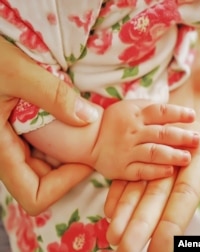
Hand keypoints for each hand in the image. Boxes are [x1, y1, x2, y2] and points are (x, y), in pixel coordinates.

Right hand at [0, 37, 98, 214]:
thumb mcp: (16, 70)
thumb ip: (53, 95)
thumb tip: (89, 118)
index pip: (34, 196)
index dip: (64, 185)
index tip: (85, 162)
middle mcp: (3, 152)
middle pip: (42, 183)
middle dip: (68, 168)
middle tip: (89, 144)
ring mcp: (9, 143)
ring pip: (42, 165)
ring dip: (64, 154)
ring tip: (80, 131)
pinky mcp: (15, 131)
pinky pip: (40, 148)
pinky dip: (58, 141)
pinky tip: (67, 119)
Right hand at [92, 100, 199, 179]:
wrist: (90, 139)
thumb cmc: (114, 121)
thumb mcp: (128, 108)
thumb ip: (148, 108)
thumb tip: (173, 111)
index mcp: (135, 115)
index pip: (159, 112)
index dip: (177, 113)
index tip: (193, 116)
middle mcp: (132, 133)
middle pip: (160, 134)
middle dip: (181, 137)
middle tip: (197, 140)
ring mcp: (127, 152)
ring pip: (153, 153)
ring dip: (172, 156)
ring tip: (187, 158)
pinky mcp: (122, 169)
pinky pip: (141, 171)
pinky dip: (156, 172)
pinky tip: (169, 172)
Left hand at [104, 49, 199, 250]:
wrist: (199, 72)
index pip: (187, 192)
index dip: (175, 219)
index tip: (161, 246)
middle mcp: (179, 159)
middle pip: (158, 197)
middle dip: (143, 224)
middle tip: (124, 248)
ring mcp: (160, 152)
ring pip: (141, 186)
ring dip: (127, 211)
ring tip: (112, 235)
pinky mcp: (145, 142)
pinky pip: (131, 168)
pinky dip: (120, 188)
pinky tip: (109, 207)